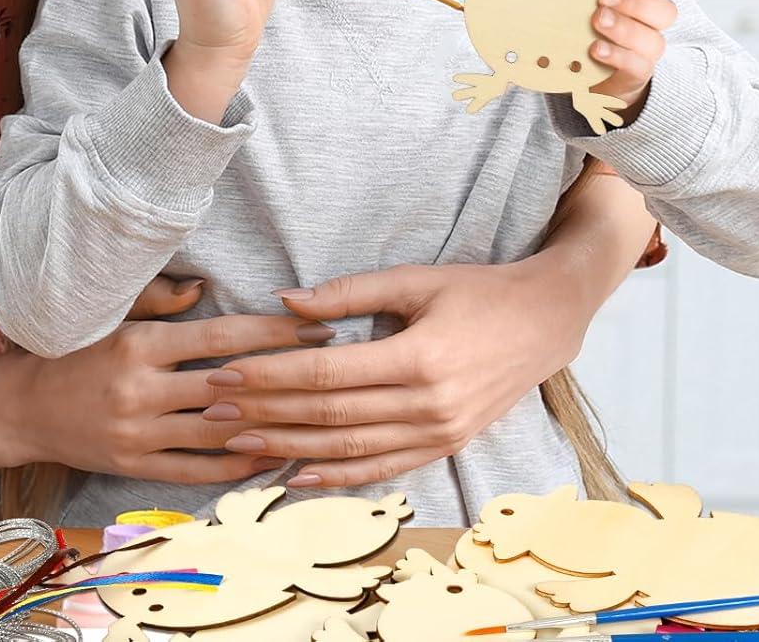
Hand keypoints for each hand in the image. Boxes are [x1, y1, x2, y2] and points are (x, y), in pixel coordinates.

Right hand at [10, 278, 334, 483]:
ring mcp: (139, 434)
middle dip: (287, 375)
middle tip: (334, 366)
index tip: (315, 325)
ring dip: (271, 424)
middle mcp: (141, 390)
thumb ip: (159, 302)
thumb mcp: (112, 316)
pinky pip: (197, 471)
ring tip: (316, 414)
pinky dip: (237, 466)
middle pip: (231, 385)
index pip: (222, 337)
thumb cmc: (73, 351)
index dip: (274, 332)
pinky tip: (271, 456)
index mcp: (140, 344)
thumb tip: (206, 288)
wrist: (21, 409)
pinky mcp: (135, 468)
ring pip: (220, 433)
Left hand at [196, 262, 590, 488]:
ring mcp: (438, 434)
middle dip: (267, 413)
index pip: (327, 373)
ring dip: (290, 448)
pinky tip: (298, 476)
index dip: (273, 375)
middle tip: (215, 411)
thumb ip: (348, 293)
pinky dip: (337, 478)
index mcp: (418, 357)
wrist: (543, 323)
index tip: (228, 372)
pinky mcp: (444, 448)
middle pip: (330, 415)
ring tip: (241, 443)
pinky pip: (381, 469)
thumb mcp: (414, 280)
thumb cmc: (476, 292)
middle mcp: (427, 405)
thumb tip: (286, 299)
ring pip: (349, 450)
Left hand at [589, 0, 677, 123]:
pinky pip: (637, 66)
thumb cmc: (584, 24)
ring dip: (624, 28)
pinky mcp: (636, 72)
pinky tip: (596, 48)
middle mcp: (649, 21)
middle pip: (663, 9)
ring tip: (598, 21)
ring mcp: (646, 49)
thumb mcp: (581, 2)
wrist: (587, 69)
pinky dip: (617, 56)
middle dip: (633, 1)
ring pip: (653, 40)